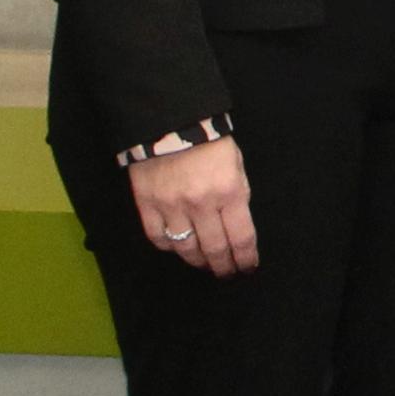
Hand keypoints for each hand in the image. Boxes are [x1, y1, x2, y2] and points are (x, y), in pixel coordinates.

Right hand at [130, 138, 259, 277]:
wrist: (170, 122)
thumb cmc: (210, 142)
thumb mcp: (237, 166)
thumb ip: (238, 194)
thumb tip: (236, 224)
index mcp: (230, 192)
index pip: (241, 238)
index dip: (246, 258)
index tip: (247, 268)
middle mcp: (201, 204)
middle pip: (214, 249)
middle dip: (224, 266)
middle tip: (227, 273)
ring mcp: (171, 206)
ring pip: (186, 248)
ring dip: (198, 262)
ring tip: (205, 265)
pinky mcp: (147, 204)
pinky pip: (158, 237)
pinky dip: (169, 248)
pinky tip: (179, 248)